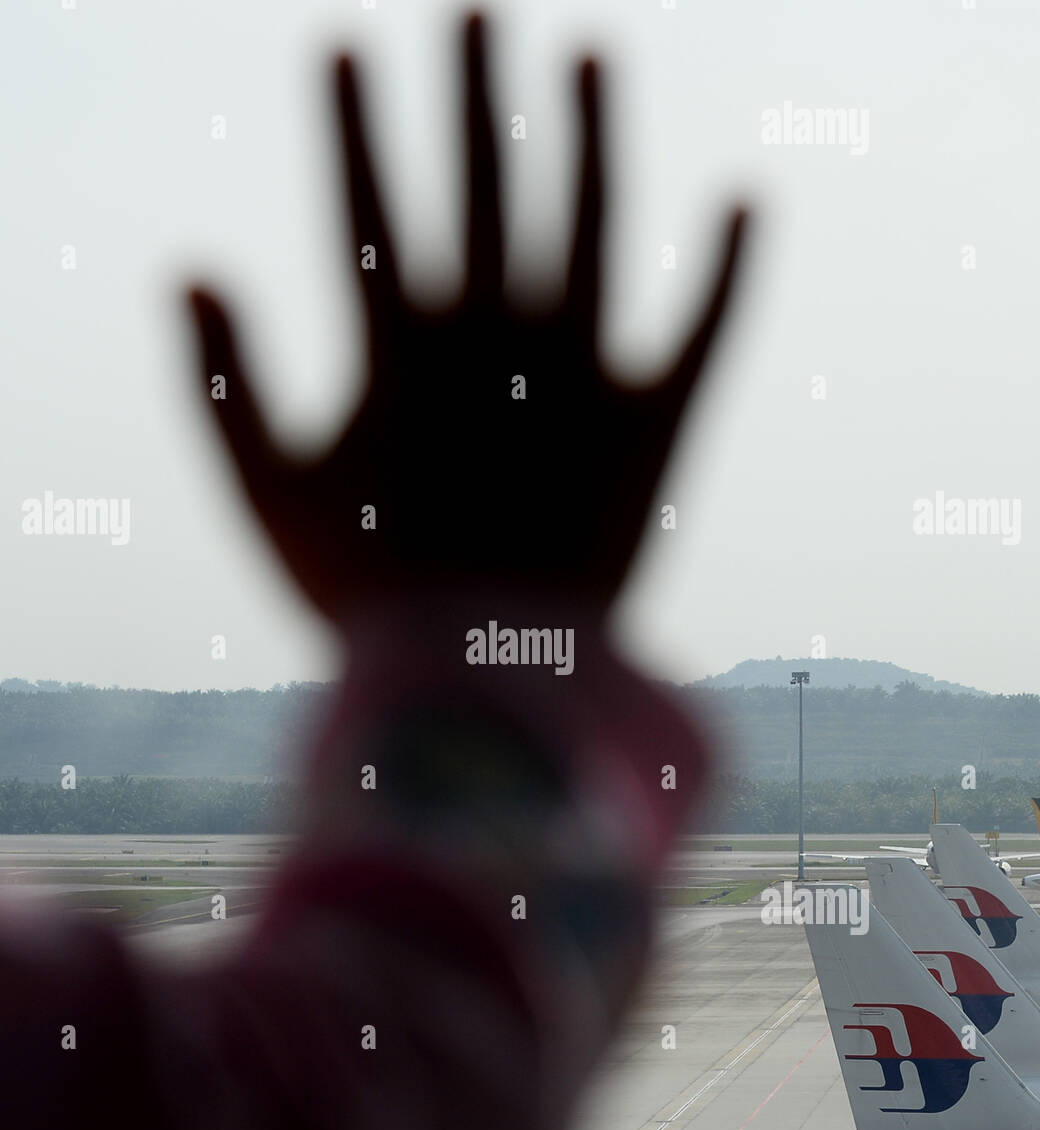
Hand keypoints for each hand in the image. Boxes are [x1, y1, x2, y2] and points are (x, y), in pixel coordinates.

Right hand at [187, 12, 748, 623]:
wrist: (484, 684)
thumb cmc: (366, 599)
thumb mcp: (267, 496)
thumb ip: (222, 385)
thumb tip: (190, 273)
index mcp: (400, 350)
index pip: (369, 205)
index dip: (355, 124)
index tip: (347, 45)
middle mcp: (497, 339)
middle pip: (486, 183)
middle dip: (474, 89)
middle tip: (476, 10)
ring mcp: (581, 375)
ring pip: (592, 224)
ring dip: (592, 132)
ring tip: (590, 51)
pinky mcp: (655, 427)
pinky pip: (702, 329)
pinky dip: (728, 266)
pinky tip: (745, 197)